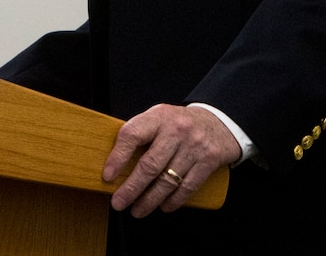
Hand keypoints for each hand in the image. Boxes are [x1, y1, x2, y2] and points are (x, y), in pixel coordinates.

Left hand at [102, 103, 239, 217]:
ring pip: (167, 180)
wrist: (218, 121)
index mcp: (159, 116)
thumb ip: (142, 134)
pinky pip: (187, 186)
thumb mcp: (160, 118)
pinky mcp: (208, 160)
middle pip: (149, 164)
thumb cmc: (181, 123)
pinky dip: (173, 201)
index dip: (117, 156)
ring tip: (137, 210)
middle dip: (131, 188)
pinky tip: (163, 206)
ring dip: (149, 200)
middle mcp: (176, 129)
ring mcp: (193, 145)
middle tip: (119, 202)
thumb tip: (116, 162)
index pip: (132, 134)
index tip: (108, 175)